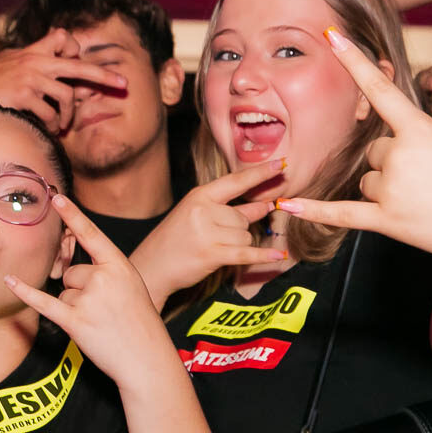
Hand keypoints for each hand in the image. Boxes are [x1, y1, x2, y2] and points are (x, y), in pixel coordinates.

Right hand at [0, 29, 126, 133]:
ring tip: (62, 125)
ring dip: (68, 115)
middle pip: (78, 65)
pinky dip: (52, 125)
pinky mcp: (22, 97)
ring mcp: (29, 79)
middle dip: (104, 76)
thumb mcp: (10, 60)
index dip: (76, 51)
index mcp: (33, 52)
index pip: (63, 39)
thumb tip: (55, 54)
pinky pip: (49, 114)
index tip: (84, 64)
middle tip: (124, 85)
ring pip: (66, 96)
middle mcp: (35, 62)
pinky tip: (48, 129)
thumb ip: (33, 57)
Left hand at [5, 196, 172, 382]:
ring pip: (63, 292)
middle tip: (104, 310)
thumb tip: (73, 272)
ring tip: (99, 323)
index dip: (73, 215)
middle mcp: (103, 278)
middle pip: (71, 273)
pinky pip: (44, 302)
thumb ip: (106, 272)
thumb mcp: (131, 286)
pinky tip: (10, 281)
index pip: (91, 235)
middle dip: (80, 290)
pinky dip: (25, 292)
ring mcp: (89, 299)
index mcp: (119, 265)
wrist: (146, 358)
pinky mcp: (75, 321)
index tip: (56, 197)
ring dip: (74, 308)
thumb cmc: (140, 323)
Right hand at [130, 160, 287, 306]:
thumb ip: (233, 209)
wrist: (151, 268)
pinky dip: (263, 257)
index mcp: (199, 196)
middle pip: (244, 218)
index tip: (280, 164)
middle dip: (237, 230)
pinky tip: (277, 256)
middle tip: (213, 239)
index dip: (259, 173)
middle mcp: (203, 210)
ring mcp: (207, 232)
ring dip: (237, 246)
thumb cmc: (175, 241)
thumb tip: (267, 203)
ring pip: (245, 236)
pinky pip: (245, 253)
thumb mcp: (198, 216)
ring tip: (212, 249)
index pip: (235, 181)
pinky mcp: (211, 254)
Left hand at [279, 27, 431, 275]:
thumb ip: (418, 141)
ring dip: (388, 190)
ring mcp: (391, 189)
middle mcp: (400, 155)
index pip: (381, 89)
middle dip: (394, 163)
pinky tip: (286, 205)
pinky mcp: (387, 221)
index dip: (354, 61)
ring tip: (426, 202)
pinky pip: (342, 213)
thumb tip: (388, 155)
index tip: (331, 35)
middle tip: (431, 180)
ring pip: (367, 180)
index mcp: (420, 129)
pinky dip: (314, 210)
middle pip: (374, 150)